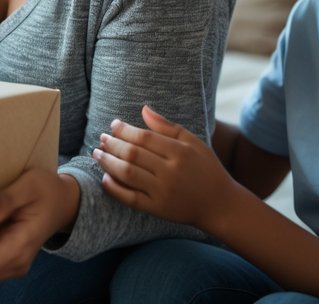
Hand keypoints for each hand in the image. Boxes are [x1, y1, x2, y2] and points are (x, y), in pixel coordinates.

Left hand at [93, 105, 237, 229]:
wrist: (221, 205)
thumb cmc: (207, 169)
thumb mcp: (194, 143)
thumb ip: (168, 127)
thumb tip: (144, 109)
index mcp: (180, 153)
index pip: (144, 137)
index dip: (125, 130)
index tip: (113, 125)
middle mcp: (170, 172)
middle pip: (132, 154)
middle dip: (112, 144)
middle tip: (102, 138)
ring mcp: (163, 192)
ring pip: (127, 174)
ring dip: (108, 162)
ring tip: (97, 153)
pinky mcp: (157, 209)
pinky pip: (129, 198)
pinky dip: (114, 188)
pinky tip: (104, 178)